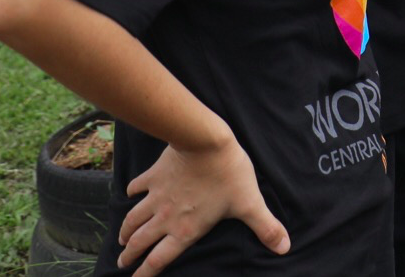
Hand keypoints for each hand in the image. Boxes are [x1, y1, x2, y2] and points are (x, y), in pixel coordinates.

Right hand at [116, 134, 288, 275]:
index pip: (160, 260)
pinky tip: (129, 194)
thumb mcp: (250, 204)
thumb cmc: (229, 174)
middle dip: (129, 255)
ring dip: (126, 231)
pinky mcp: (154, 175)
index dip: (145, 274)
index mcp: (186, 230)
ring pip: (134, 219)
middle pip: (141, 242)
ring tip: (121, 239)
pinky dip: (131, 192)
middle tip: (120, 263)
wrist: (205, 141)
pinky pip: (138, 186)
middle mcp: (166, 217)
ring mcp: (157, 196)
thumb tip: (284, 248)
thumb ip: (265, 227)